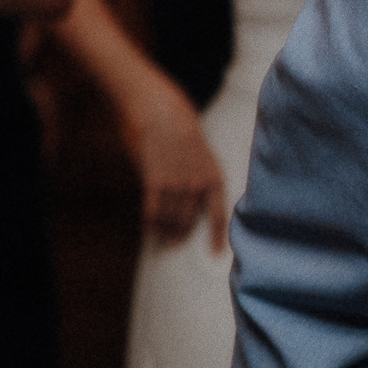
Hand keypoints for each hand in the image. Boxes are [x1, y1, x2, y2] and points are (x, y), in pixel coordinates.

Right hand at [128, 87, 227, 250]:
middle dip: (181, 235)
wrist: (162, 112)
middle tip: (173, 246)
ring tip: (161, 240)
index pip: (219, 215)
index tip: (216, 254)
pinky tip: (148, 229)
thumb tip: (182, 203)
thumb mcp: (197, 156)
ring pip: (171, 218)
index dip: (217, 238)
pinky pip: (153, 209)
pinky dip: (150, 222)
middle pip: (189, 220)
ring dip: (165, 232)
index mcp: (214, 178)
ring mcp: (177, 184)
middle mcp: (198, 185)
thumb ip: (193, 180)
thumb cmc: (179, 132)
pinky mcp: (156, 180)